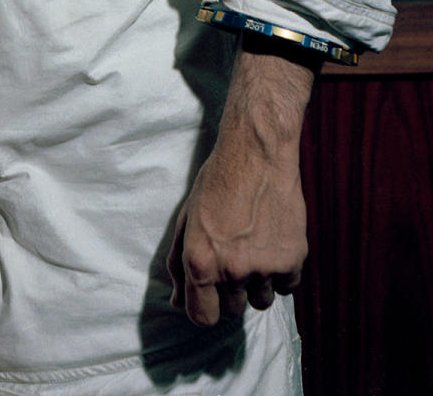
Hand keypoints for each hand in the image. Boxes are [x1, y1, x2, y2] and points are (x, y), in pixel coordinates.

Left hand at [167, 44, 313, 325]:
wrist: (257, 153)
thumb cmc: (217, 182)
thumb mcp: (187, 218)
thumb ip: (179, 263)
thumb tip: (177, 301)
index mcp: (201, 261)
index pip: (202, 317)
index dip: (204, 307)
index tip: (209, 295)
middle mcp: (232, 270)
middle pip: (232, 310)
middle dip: (229, 291)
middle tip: (232, 259)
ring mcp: (265, 267)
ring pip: (260, 301)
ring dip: (256, 284)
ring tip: (253, 249)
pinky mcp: (293, 260)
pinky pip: (286, 287)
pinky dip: (280, 273)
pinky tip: (272, 244)